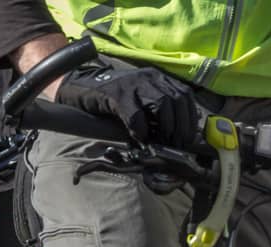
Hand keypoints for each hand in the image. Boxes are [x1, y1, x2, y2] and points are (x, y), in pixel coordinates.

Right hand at [55, 59, 198, 147]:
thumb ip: (155, 111)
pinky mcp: (116, 94)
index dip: (189, 118)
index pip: (185, 95)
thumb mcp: (138, 99)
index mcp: (157, 78)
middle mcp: (149, 77)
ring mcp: (133, 84)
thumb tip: (173, 134)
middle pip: (176, 99)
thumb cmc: (111, 99)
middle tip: (175, 145)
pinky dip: (141, 128)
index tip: (187, 138)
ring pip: (161, 103)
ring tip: (160, 143)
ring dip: (164, 127)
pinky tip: (139, 138)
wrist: (80, 87)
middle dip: (180, 125)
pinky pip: (135, 113)